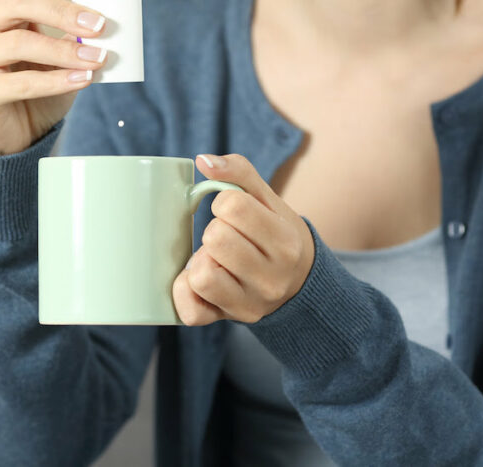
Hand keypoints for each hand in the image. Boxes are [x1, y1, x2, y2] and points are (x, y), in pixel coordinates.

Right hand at [0, 0, 111, 155]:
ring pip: (20, 42)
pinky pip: (21, 82)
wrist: (11, 139)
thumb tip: (110, 21)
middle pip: (20, 0)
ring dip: (65, 51)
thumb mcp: (61, 57)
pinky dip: (56, 81)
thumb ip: (77, 37)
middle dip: (64, 10)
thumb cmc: (35, 91)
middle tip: (101, 25)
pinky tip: (83, 80)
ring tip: (98, 59)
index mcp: (1, 5)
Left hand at [172, 153, 315, 325]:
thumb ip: (239, 172)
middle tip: (225, 238)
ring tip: (214, 259)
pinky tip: (197, 280)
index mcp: (285, 242)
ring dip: (200, 261)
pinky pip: (190, 310)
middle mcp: (272, 278)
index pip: (232, 205)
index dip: (224, 203)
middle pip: (214, 238)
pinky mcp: (228, 320)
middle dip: (213, 230)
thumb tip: (202, 161)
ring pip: (201, 275)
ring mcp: (250, 304)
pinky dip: (185, 292)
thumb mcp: (268, 200)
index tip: (234, 213)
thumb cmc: (275, 235)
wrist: (298, 285)